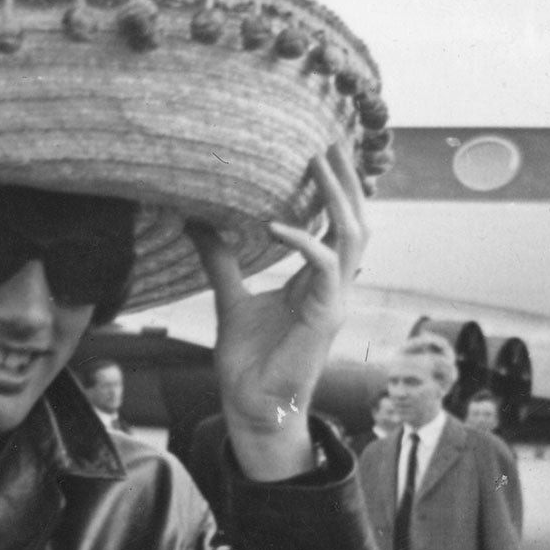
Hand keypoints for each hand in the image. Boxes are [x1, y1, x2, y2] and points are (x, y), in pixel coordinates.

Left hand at [189, 142, 368, 481]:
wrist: (252, 407)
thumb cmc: (248, 363)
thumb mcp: (230, 298)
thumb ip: (220, 259)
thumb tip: (195, 221)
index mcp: (315, 283)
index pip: (335, 226)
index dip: (331, 190)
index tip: (318, 153)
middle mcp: (331, 288)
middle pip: (354, 222)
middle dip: (346, 181)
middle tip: (330, 142)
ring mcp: (332, 301)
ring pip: (351, 237)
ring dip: (338, 198)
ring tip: (319, 162)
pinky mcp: (323, 316)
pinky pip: (323, 266)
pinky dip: (302, 241)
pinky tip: (272, 226)